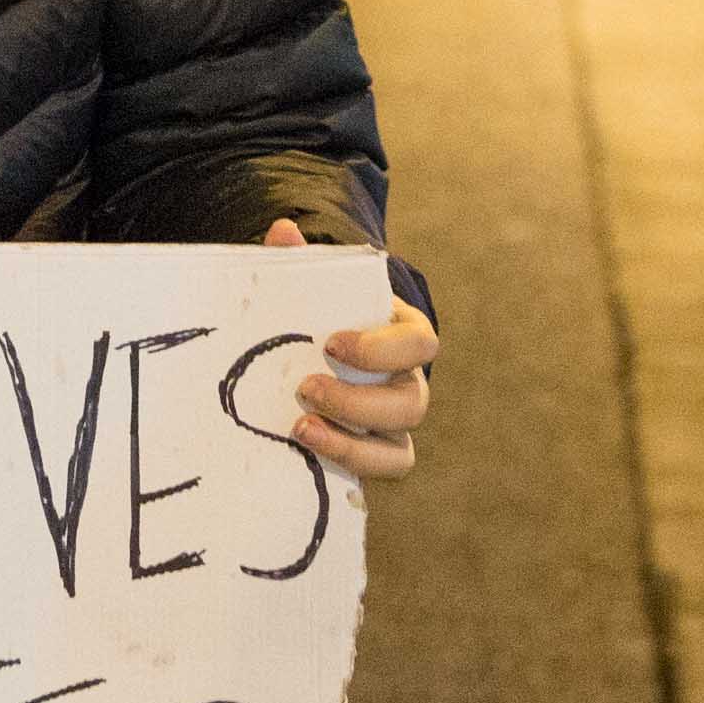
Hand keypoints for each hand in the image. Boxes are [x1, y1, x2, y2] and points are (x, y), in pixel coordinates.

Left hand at [264, 217, 436, 479]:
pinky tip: (305, 451)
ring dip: (351, 442)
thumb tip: (283, 231)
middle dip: (358, 402)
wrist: (317, 356)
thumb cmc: (322, 316)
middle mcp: (410, 383)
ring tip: (300, 427)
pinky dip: (348, 464)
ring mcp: (396, 426)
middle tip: (306, 387)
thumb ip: (301, 262)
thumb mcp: (314, 289)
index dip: (381, 349)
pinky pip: (381, 471)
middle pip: (411, 403)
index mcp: (404, 335)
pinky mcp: (377, 455)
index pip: (420, 343)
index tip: (330, 343)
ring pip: (399, 449)